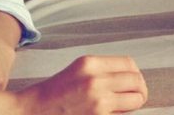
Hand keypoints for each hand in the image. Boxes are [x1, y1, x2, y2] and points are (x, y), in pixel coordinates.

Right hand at [18, 55, 147, 114]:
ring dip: (134, 104)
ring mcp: (98, 101)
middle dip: (139, 89)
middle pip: (137, 80)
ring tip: (124, 106)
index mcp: (90, 63)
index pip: (129, 63)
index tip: (133, 81)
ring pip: (136, 99)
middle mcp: (96, 79)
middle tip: (135, 96)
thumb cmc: (56, 91)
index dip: (135, 73)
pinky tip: (111, 114)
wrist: (34, 110)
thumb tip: (132, 76)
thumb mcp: (80, 69)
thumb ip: (104, 69)